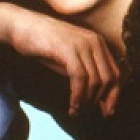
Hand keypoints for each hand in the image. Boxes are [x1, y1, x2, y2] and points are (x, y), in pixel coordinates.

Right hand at [6, 11, 120, 115]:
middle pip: (109, 79)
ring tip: (76, 110)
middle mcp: (94, 42)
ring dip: (86, 101)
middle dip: (101, 101)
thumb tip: (95, 97)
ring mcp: (82, 45)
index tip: (107, 111)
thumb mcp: (70, 59)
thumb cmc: (44, 44)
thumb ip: (84, 73)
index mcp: (98, 43)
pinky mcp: (69, 50)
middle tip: (90, 113)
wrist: (22, 26)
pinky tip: (72, 105)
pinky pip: (80, 79)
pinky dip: (78, 96)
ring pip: (95, 81)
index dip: (114, 95)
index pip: (116, 73)